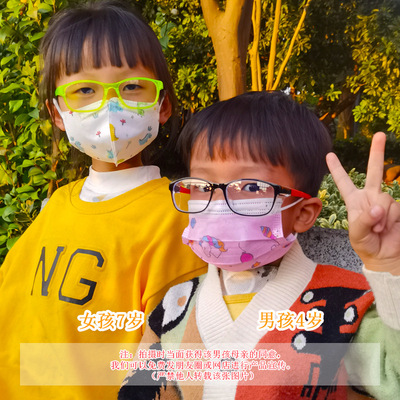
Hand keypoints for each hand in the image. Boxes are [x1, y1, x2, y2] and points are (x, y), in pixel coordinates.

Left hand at [326, 132, 399, 273]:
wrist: (385, 255)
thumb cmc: (366, 245)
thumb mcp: (357, 234)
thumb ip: (364, 220)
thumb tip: (377, 207)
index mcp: (354, 201)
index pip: (343, 182)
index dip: (336, 169)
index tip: (328, 154)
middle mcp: (369, 197)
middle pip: (373, 172)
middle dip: (377, 153)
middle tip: (380, 134)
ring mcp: (384, 202)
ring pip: (385, 199)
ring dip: (381, 217)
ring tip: (378, 229)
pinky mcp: (397, 209)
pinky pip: (395, 208)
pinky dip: (390, 220)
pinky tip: (388, 228)